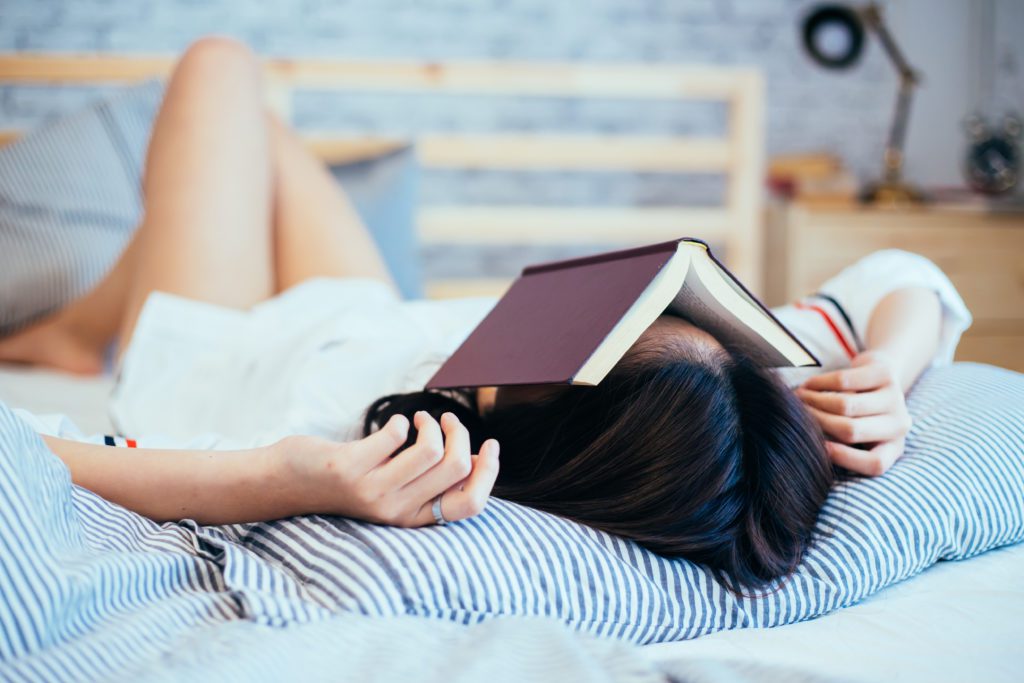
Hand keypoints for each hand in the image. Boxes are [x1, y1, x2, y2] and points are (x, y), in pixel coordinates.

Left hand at [275, 411, 499, 525]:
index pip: (470, 505)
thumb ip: (428, 482)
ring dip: (432, 424)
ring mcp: (374, 491)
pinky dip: (400, 422)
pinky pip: (395, 435)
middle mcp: (397, 510)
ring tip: (420, 420)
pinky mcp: (351, 468)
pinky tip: (391, 426)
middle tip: (447, 420)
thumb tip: (474, 458)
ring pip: (432, 451)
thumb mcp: (394, 490)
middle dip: (461, 433)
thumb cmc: (349, 480)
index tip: (490, 445)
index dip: (489, 471)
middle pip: (458, 467)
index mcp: (414, 518)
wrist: (288, 483)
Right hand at [795, 350, 911, 476]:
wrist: (881, 378)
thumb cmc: (861, 414)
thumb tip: (808, 444)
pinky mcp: (884, 374)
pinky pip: (843, 380)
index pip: (874, 463)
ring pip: (845, 405)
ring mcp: (895, 398)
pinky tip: (808, 386)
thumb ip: (839, 443)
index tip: (819, 447)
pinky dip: (819, 383)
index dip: (843, 457)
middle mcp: (899, 426)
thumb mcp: (858, 437)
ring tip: (799, 399)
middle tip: (798, 415)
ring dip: (814, 401)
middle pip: (851, 430)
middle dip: (817, 422)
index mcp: (893, 448)